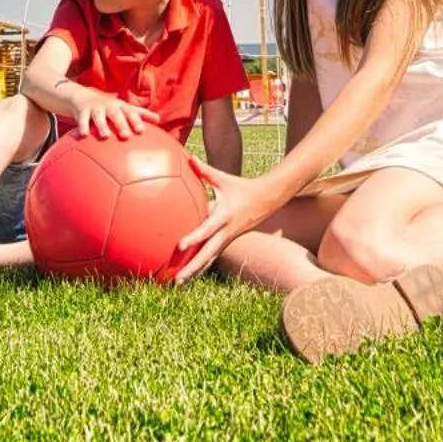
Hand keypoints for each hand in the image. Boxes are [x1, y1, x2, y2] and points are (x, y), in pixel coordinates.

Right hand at [71, 91, 157, 139]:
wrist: (82, 96)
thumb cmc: (109, 106)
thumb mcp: (123, 108)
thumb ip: (140, 114)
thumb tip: (159, 119)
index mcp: (120, 106)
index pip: (130, 112)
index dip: (136, 120)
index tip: (141, 130)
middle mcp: (109, 106)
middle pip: (116, 114)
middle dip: (121, 124)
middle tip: (126, 136)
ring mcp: (95, 108)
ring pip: (99, 117)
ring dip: (102, 125)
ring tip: (105, 136)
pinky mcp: (82, 112)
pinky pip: (81, 120)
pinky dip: (83, 127)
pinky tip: (84, 135)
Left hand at [171, 159, 286, 283]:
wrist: (266, 199)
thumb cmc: (241, 187)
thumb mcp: (223, 178)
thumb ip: (204, 170)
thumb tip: (188, 157)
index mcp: (223, 217)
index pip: (206, 230)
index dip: (194, 238)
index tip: (180, 246)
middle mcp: (225, 232)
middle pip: (207, 254)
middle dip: (192, 268)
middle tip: (176, 280)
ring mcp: (227, 239)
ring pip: (210, 259)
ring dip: (195, 272)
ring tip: (178, 284)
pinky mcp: (228, 242)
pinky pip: (213, 256)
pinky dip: (201, 266)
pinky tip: (189, 274)